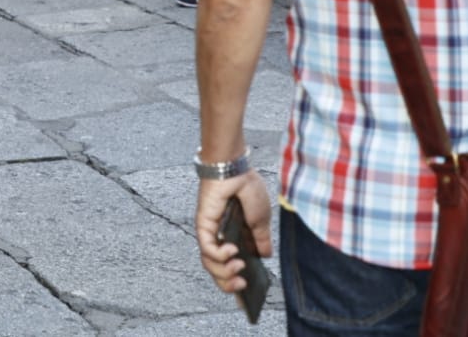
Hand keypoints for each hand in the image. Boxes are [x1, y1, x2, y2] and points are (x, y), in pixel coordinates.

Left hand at [195, 170, 272, 293]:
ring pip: (209, 263)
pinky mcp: (204, 224)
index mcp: (236, 238)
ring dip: (223, 271)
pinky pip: (206, 247)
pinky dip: (218, 254)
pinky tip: (231, 250)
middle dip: (228, 283)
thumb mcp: (261, 221)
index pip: (231, 268)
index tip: (246, 299)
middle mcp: (220, 238)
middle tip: (242, 284)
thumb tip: (264, 257)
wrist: (236, 168)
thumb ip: (260, 240)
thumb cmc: (248, 189)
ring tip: (238, 267)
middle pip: (217, 271)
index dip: (235, 285)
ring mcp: (210, 232)